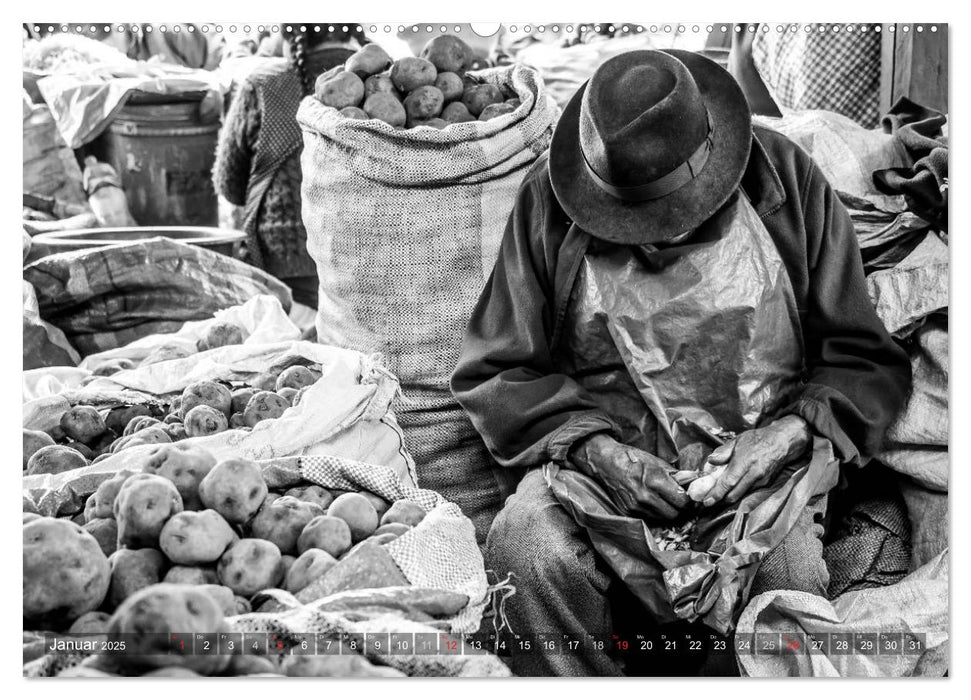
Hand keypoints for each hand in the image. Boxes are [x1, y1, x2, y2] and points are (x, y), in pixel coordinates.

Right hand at [569, 434, 689, 519]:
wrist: (606, 462)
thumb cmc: (632, 458)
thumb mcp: (656, 462)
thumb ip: (676, 475)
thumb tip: (693, 481)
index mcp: (655, 481)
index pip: (682, 501)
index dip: (688, 499)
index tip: (688, 495)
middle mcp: (645, 496)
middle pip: (674, 514)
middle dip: (679, 508)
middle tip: (678, 500)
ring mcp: (635, 506)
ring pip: (662, 518)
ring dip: (666, 511)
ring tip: (665, 500)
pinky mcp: (628, 512)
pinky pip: (649, 517)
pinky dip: (653, 512)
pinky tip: (652, 501)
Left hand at [701, 415, 811, 506]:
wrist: (781, 442)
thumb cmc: (758, 439)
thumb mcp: (738, 440)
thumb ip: (723, 451)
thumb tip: (710, 461)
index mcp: (744, 461)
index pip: (728, 482)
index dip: (717, 493)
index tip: (707, 501)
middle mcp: (754, 473)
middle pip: (734, 494)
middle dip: (720, 500)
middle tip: (708, 501)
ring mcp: (761, 480)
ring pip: (741, 495)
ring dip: (728, 497)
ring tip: (718, 495)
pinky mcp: (766, 484)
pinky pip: (749, 492)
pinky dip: (739, 492)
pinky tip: (732, 489)